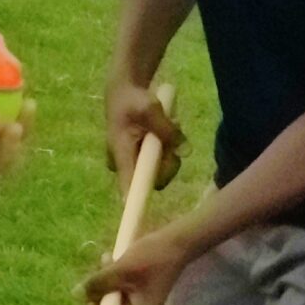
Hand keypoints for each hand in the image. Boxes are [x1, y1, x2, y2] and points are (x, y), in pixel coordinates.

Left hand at [81, 223, 193, 304]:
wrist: (176, 244)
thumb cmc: (153, 258)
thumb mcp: (121, 270)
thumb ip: (98, 283)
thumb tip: (76, 294)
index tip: (90, 300)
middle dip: (97, 295)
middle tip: (101, 271)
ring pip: (107, 304)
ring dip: (102, 282)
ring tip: (108, 260)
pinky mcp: (134, 298)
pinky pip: (113, 295)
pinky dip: (109, 280)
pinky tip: (112, 261)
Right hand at [104, 77, 183, 195]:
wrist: (125, 90)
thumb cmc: (132, 99)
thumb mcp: (150, 109)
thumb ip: (166, 130)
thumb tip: (183, 150)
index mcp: (121, 153)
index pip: (128, 186)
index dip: (137, 202)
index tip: (145, 214)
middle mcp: (126, 163)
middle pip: (154, 179)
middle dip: (168, 161)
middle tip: (171, 138)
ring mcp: (134, 161)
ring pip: (161, 170)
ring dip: (169, 152)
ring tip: (167, 127)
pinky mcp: (142, 157)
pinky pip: (161, 162)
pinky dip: (168, 149)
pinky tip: (165, 131)